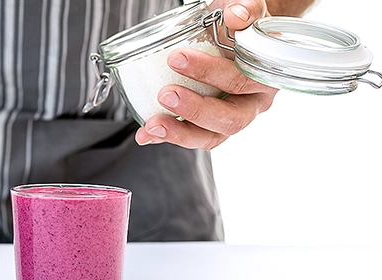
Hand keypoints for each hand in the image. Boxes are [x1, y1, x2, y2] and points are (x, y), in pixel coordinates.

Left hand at [134, 0, 277, 149]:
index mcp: (264, 77)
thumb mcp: (243, 12)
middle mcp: (252, 104)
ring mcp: (231, 118)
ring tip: (153, 123)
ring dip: (180, 132)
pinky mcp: (209, 128)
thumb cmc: (238, 28)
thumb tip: (237, 14)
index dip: (210, 72)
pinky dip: (167, 137)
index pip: (243, 81)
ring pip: (211, 136)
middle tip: (166, 93)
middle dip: (195, 108)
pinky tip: (145, 134)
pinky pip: (191, 137)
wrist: (233, 37)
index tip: (178, 58)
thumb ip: (245, 10)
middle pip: (231, 118)